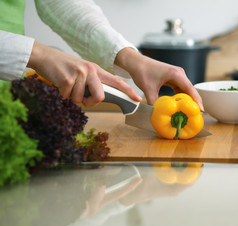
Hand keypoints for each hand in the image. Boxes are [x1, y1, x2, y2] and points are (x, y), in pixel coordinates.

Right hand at [27, 41, 141, 106]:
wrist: (45, 57)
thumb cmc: (65, 68)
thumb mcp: (84, 72)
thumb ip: (94, 83)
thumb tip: (101, 98)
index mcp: (97, 70)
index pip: (117, 82)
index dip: (129, 92)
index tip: (138, 99)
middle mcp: (91, 70)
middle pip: (100, 96)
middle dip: (91, 102)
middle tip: (83, 98)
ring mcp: (79, 73)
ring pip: (80, 99)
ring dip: (72, 97)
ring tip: (68, 85)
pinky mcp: (67, 78)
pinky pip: (68, 97)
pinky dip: (62, 95)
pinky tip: (60, 84)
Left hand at [114, 47, 203, 110]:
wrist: (136, 62)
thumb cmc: (142, 72)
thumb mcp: (148, 89)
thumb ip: (154, 103)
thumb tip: (158, 115)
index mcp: (176, 74)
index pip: (190, 89)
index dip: (197, 100)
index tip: (201, 110)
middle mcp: (179, 74)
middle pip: (191, 90)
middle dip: (194, 102)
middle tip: (196, 115)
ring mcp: (177, 76)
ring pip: (186, 90)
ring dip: (188, 100)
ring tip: (189, 112)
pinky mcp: (174, 78)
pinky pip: (180, 89)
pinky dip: (181, 98)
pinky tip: (180, 106)